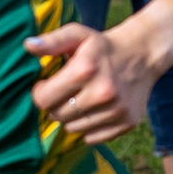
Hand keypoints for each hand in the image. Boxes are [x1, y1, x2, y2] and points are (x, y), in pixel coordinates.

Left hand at [25, 24, 157, 143]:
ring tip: (83, 101)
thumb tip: (28, 46)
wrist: (143, 55)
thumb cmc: (102, 47)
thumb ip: (52, 41)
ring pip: (73, 128)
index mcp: (85, 70)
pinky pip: (92, 138)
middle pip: (57, 115)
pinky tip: (95, 111)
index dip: (41, 93)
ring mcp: (117, 110)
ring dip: (73, 117)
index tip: (50, 85)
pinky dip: (89, 128)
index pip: (43, 99)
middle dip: (57, 105)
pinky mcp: (127, 122)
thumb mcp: (77, 35)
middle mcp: (102, 93)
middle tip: (68, 92)